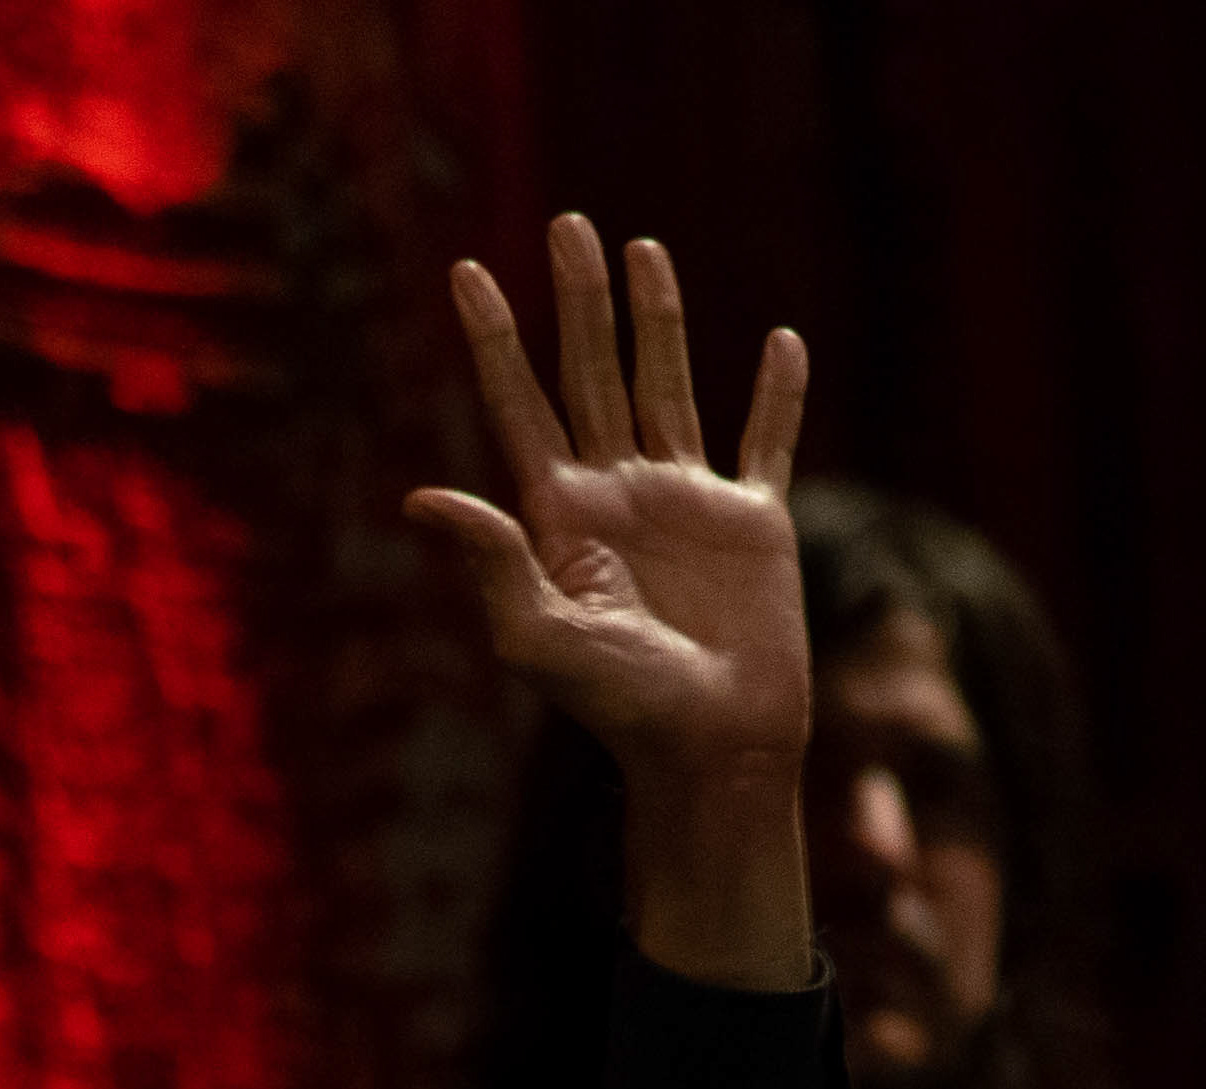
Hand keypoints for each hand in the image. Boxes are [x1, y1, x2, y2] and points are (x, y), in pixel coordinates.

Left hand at [408, 217, 814, 987]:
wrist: (711, 748)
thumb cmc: (621, 710)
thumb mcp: (539, 641)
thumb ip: (490, 564)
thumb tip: (423, 496)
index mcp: (561, 517)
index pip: (518, 407)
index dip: (494, 340)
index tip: (465, 273)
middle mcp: (619, 495)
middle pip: (590, 374)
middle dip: (576, 300)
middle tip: (565, 223)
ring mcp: (686, 504)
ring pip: (667, 384)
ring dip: (657, 319)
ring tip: (644, 248)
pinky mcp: (754, 524)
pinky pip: (767, 442)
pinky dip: (778, 396)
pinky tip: (781, 344)